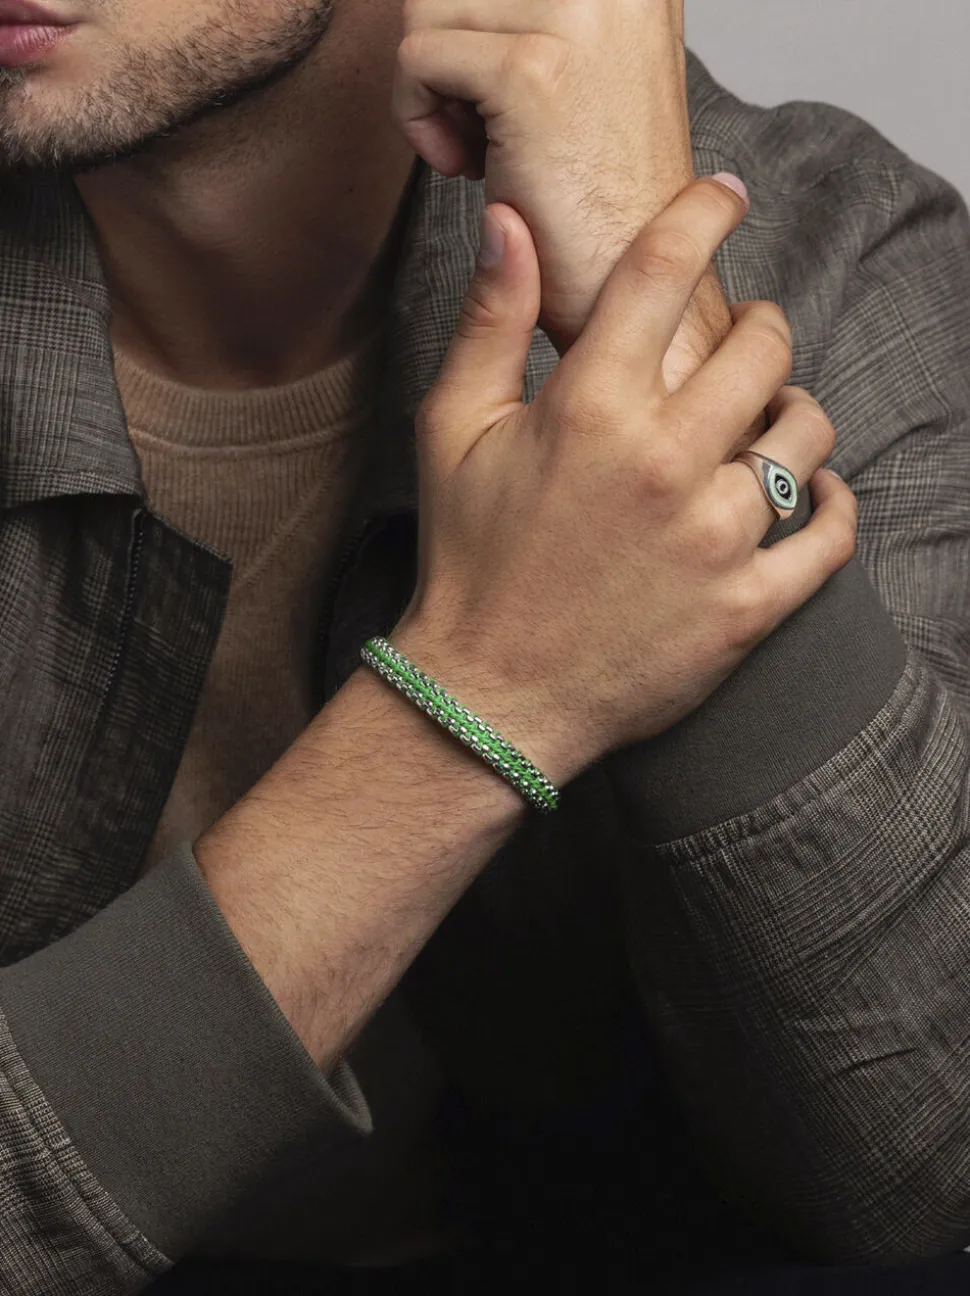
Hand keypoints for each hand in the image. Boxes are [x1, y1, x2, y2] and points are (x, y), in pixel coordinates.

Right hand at [392, 180, 856, 786]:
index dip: (703, 213)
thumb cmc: (469, 563)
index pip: (666, 270)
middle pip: (761, 346)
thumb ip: (490, 322)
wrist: (489, 696)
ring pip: (805, 432)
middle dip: (759, 327)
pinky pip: (831, 535)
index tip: (724, 197)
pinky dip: (832, 503)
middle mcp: (663, 463)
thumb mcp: (453, 433)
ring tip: (768, 421)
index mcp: (590, 409)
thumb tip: (510, 223)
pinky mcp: (746, 607)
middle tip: (744, 341)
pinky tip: (813, 492)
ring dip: (793, 411)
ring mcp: (714, 539)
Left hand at [393, 0, 699, 357]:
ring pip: (426, 10)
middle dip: (453, 57)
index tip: (515, 102)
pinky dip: (420, 123)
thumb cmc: (601, 203)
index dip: (480, 33)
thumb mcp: (584, 70)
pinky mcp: (532, 72)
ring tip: (494, 149)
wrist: (647, 297)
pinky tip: (474, 169)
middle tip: (500, 132)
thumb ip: (536, 12)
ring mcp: (577, 16)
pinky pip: (415, 61)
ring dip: (436, 91)